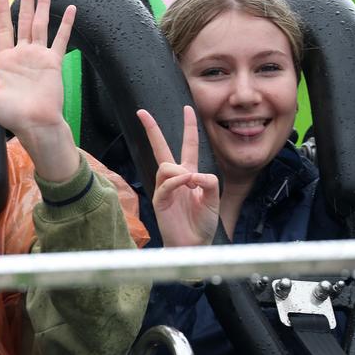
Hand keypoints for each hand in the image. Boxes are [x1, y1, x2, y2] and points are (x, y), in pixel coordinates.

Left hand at [0, 0, 78, 181]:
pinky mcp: (54, 62)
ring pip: (41, 24)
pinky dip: (66, 23)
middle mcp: (23, 55)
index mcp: (5, 61)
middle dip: (26, 0)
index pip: (4, 30)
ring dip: (43, 5)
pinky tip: (71, 9)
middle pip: (24, 20)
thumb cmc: (11, 116)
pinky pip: (61, 38)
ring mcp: (40, 57)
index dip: (3, 12)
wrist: (36, 125)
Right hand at [137, 106, 219, 246]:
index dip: (189, 127)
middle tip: (141, 112)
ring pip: (166, 165)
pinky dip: (178, 180)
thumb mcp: (214, 199)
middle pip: (161, 148)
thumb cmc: (203, 224)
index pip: (188, 145)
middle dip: (151, 129)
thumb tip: (194, 173)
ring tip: (192, 185)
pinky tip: (187, 184)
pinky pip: (166, 183)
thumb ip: (209, 182)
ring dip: (181, 171)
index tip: (187, 108)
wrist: (194, 246)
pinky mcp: (160, 200)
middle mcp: (175, 178)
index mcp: (190, 175)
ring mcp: (165, 188)